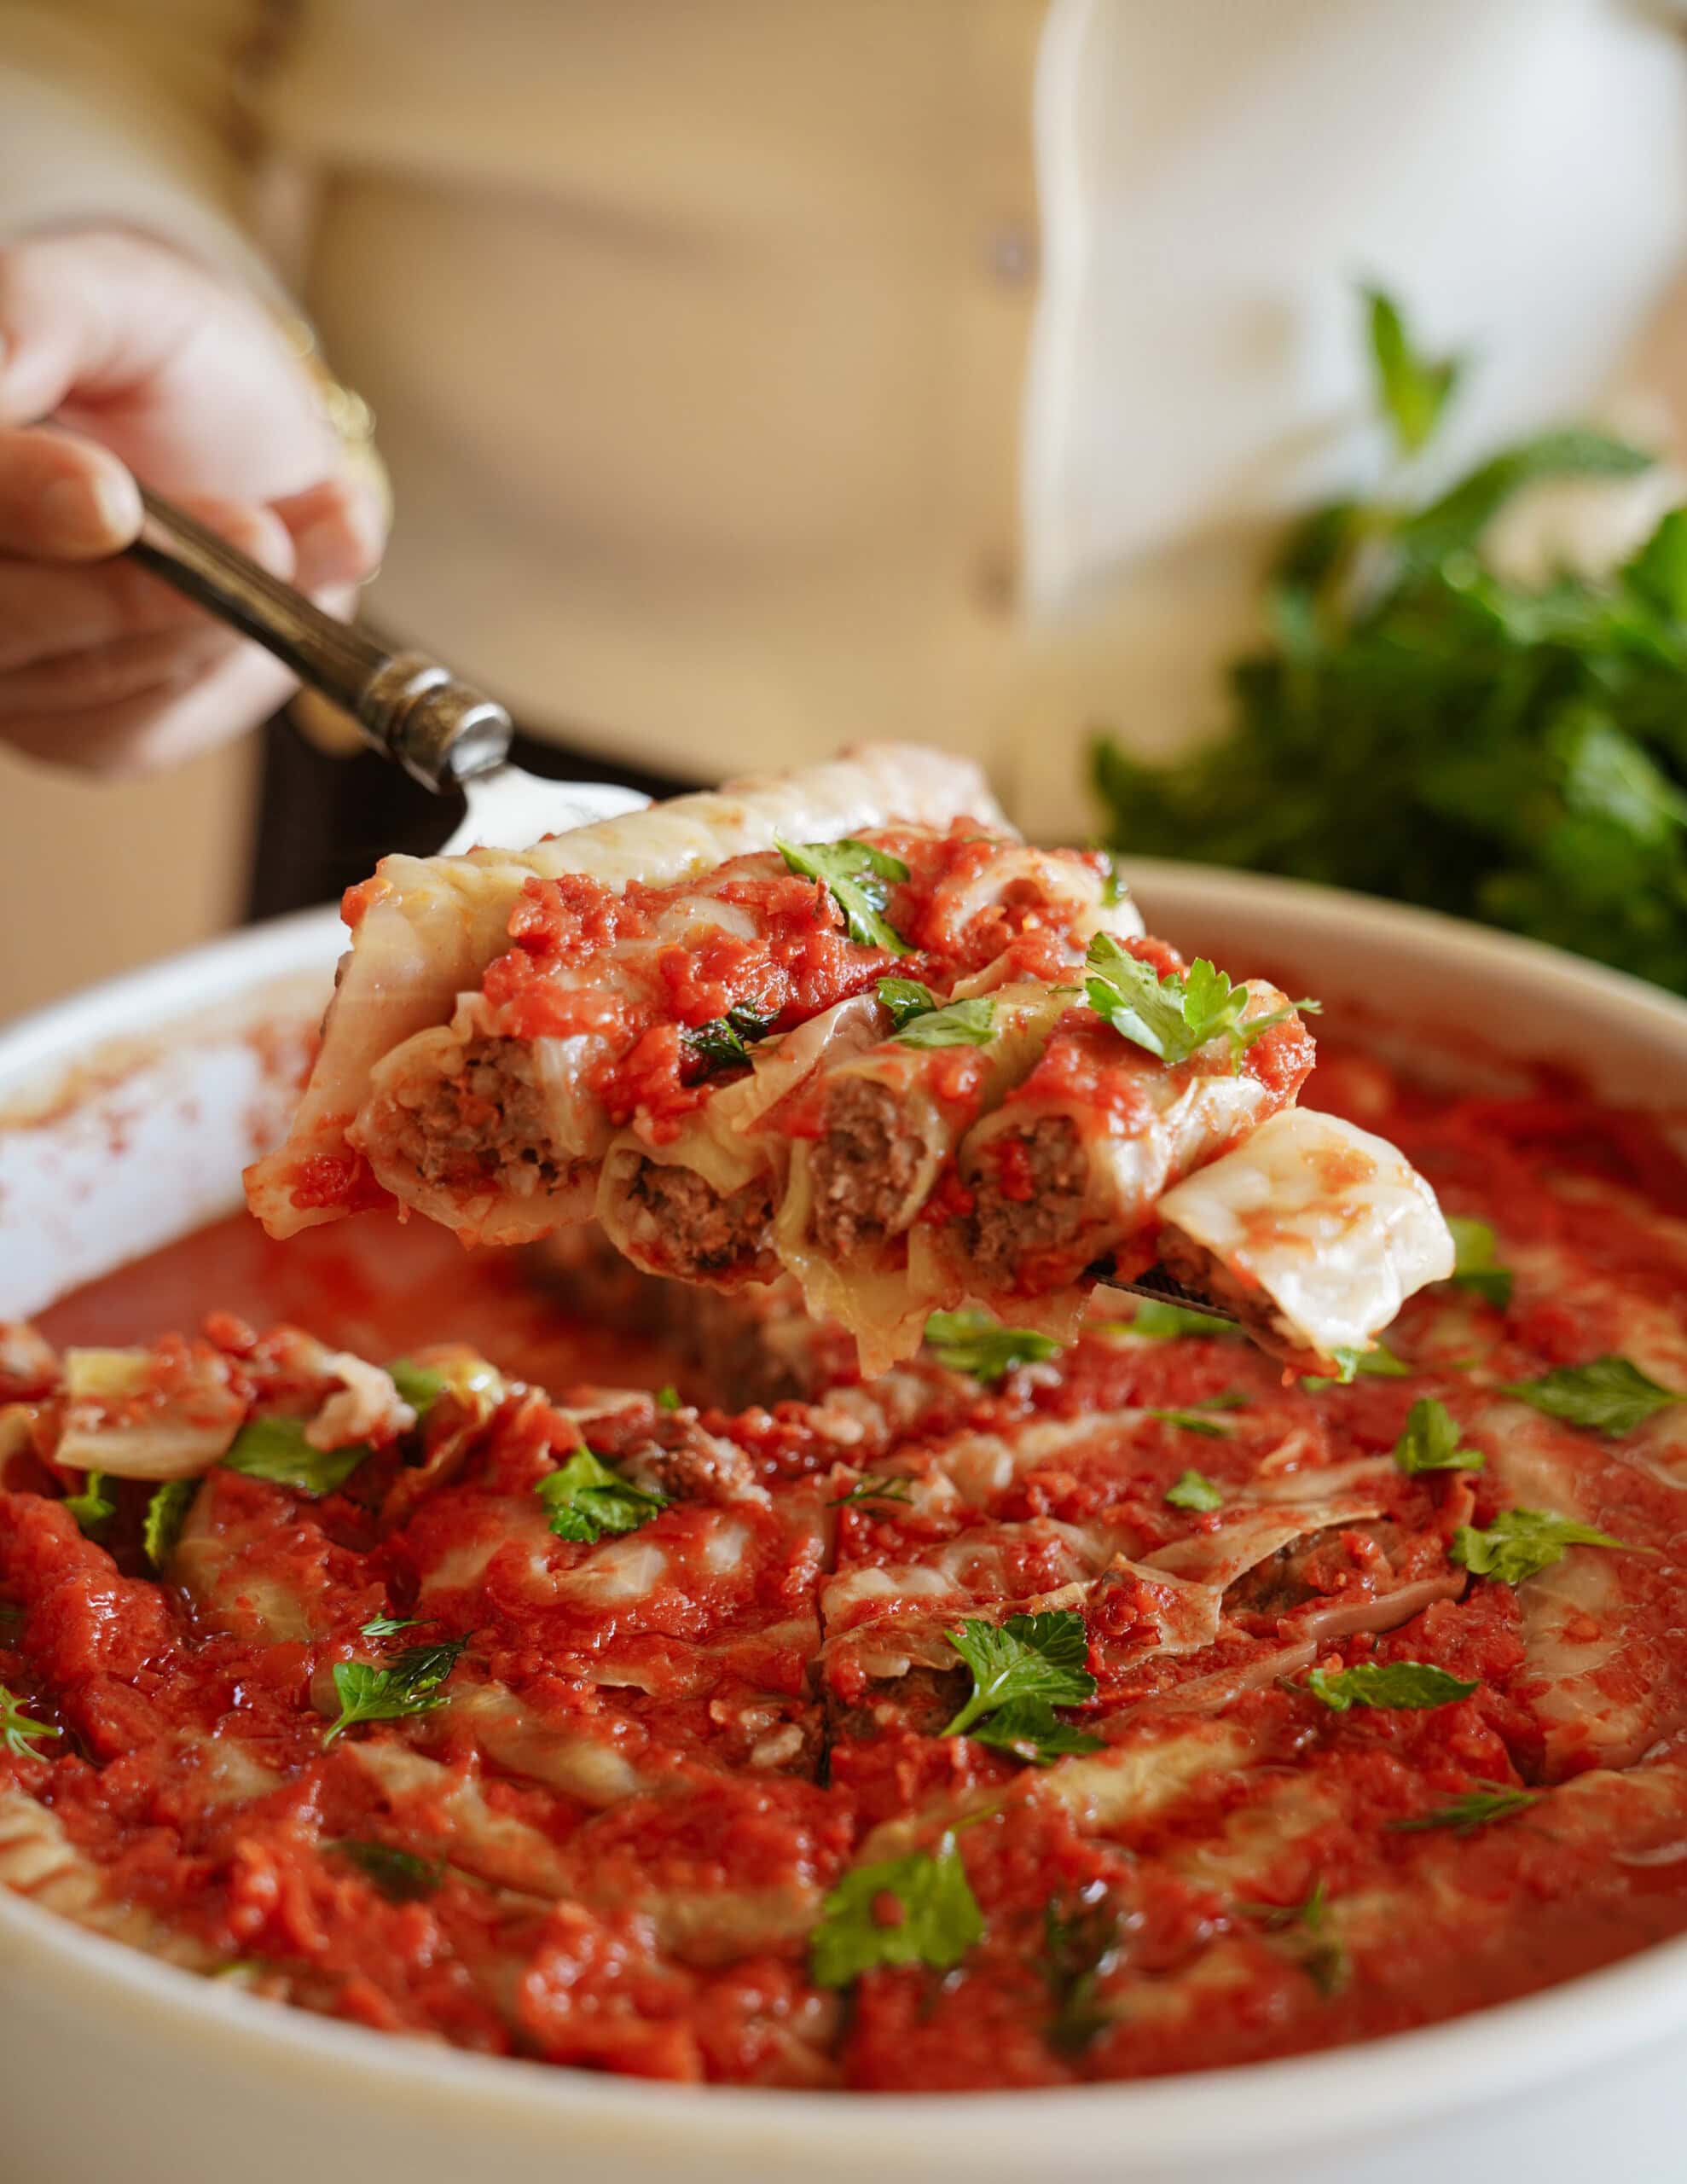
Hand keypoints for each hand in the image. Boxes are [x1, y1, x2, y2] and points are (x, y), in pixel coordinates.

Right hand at [0, 229, 385, 773]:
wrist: (251, 446)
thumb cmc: (165, 359)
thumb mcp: (115, 296)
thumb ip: (40, 312)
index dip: (19, 500)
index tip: (113, 498)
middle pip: (1, 617)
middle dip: (128, 590)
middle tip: (263, 537)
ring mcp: (3, 666)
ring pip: (82, 676)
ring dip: (212, 614)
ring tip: (324, 525)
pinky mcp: (78, 732)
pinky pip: (137, 722)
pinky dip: (231, 655)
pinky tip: (305, 577)